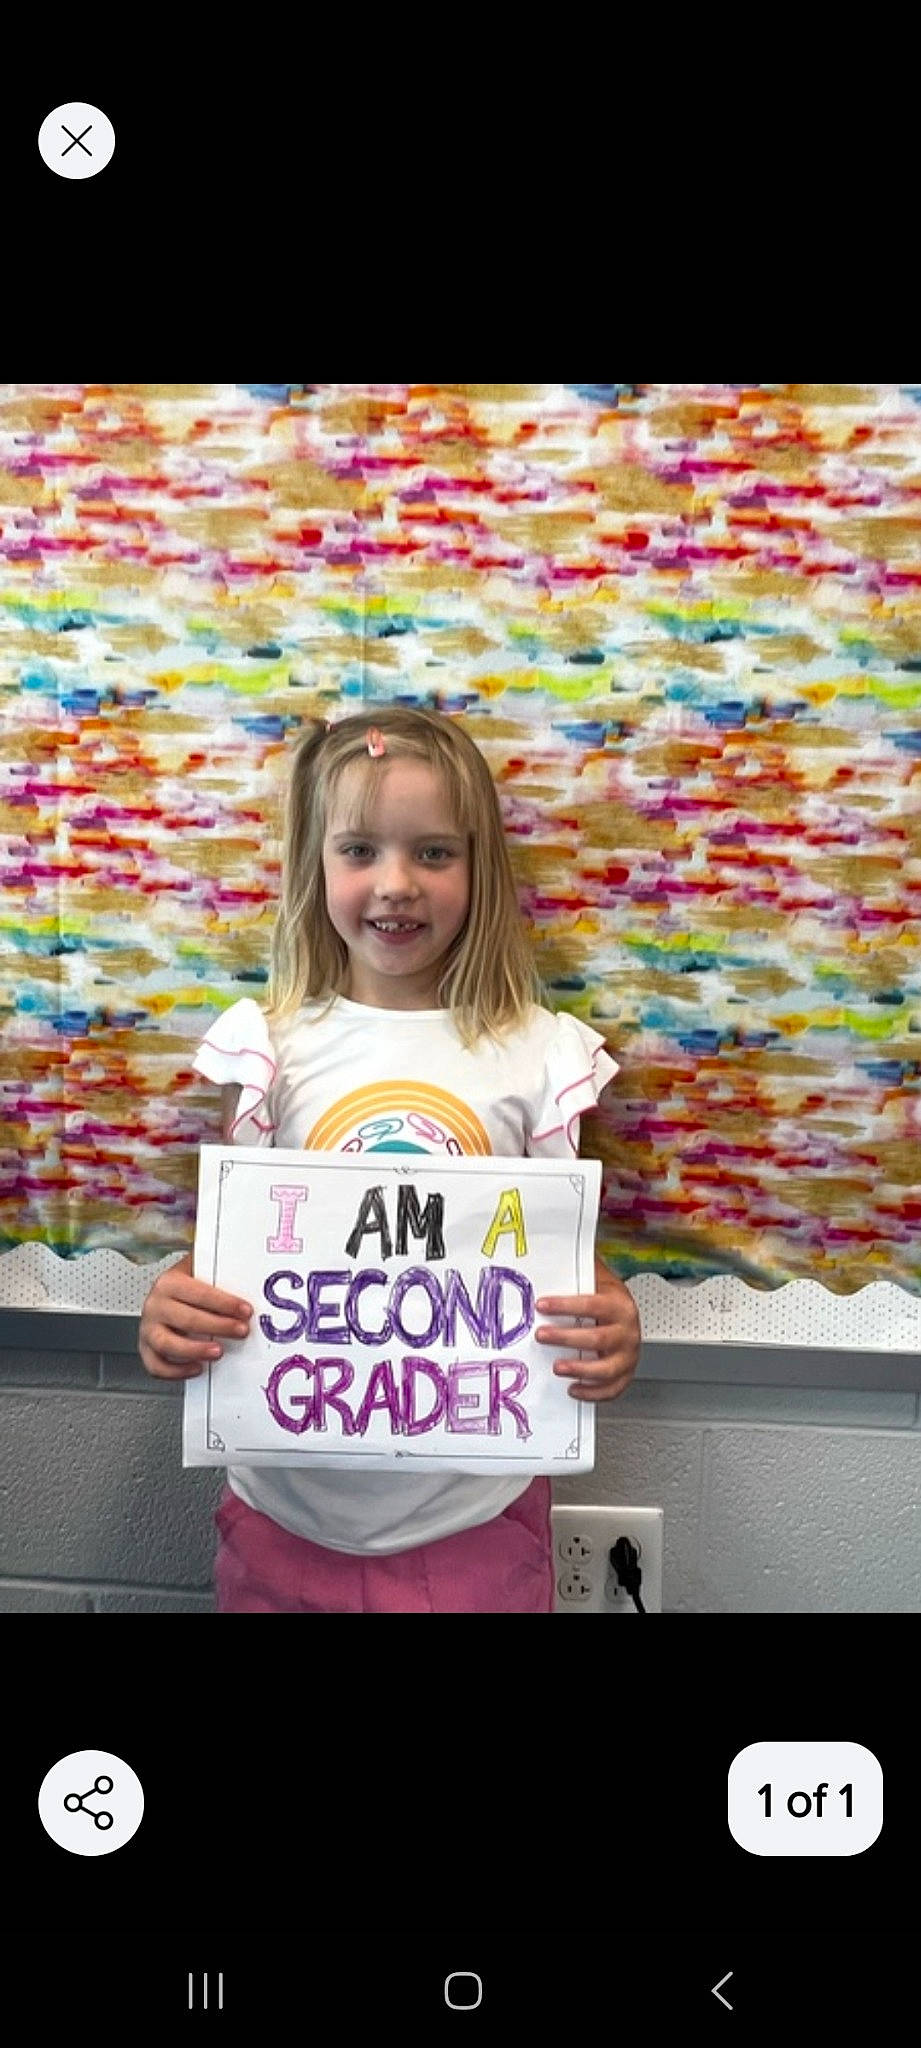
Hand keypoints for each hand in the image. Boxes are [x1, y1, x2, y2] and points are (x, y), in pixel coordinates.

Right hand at [138, 1254, 252, 1380]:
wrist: (167, 1295)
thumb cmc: (188, 1287)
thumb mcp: (202, 1274)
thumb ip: (220, 1279)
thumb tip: (250, 1287)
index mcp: (169, 1282)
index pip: (199, 1293)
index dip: (225, 1303)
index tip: (245, 1311)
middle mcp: (155, 1305)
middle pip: (186, 1319)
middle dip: (218, 1327)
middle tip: (240, 1331)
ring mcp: (148, 1329)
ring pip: (167, 1344)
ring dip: (195, 1350)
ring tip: (218, 1352)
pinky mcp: (146, 1349)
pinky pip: (156, 1366)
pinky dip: (176, 1371)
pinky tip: (197, 1367)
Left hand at [535, 1259, 639, 1401]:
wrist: (627, 1315)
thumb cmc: (607, 1298)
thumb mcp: (596, 1278)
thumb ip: (578, 1269)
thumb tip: (552, 1253)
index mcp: (620, 1305)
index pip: (593, 1305)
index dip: (566, 1306)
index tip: (542, 1305)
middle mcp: (628, 1332)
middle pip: (598, 1338)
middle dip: (566, 1338)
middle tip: (542, 1335)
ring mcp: (628, 1355)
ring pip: (606, 1368)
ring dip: (580, 1369)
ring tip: (557, 1367)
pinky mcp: (625, 1374)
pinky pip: (612, 1389)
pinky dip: (593, 1393)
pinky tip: (573, 1388)